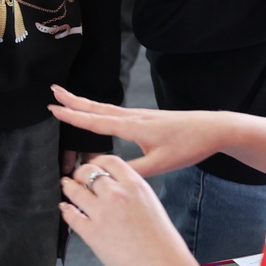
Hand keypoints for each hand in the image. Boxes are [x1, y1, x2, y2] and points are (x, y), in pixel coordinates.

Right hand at [51, 87, 227, 176]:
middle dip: (74, 100)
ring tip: (68, 98)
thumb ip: (133, 170)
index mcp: (133, 127)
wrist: (213, 129)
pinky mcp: (146, 119)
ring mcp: (140, 116)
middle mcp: (133, 117)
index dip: (73, 116)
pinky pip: (116, 112)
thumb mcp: (161, 164)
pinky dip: (100, 110)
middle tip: (53, 90)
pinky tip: (100, 113)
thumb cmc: (189, 145)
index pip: (95, 121)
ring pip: (105, 108)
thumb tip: (106, 175)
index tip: (53, 109)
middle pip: (96, 108)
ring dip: (85, 104)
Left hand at [59, 156, 200, 265]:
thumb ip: (132, 192)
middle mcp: (117, 195)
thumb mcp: (152, 204)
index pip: (109, 161)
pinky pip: (71, 216)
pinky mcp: (91, 233)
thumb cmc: (162, 242)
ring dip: (69, 187)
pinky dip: (66, 210)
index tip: (93, 164)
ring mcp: (102, 213)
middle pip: (89, 172)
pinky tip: (65, 209)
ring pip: (75, 191)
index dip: (97, 161)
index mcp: (135, 186)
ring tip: (67, 187)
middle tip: (77, 176)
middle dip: (81, 172)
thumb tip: (116, 188)